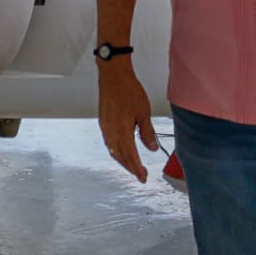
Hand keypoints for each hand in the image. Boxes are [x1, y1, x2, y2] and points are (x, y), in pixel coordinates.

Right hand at [97, 61, 158, 180]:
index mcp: (122, 132)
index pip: (131, 157)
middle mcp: (111, 133)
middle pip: (120, 157)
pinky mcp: (103, 122)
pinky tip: (122, 150)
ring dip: (123, 160)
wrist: (113, 76)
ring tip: (133, 165)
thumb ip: (147, 132)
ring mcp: (105, 128)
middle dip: (131, 167)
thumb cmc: (128, 91)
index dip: (137, 169)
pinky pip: (109, 142)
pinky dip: (117, 150)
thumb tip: (151, 148)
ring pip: (114, 151)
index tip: (143, 178)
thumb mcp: (143, 112)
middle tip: (140, 175)